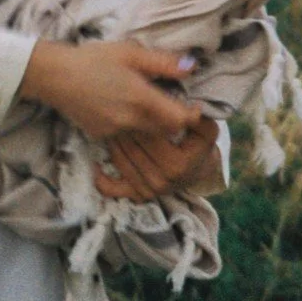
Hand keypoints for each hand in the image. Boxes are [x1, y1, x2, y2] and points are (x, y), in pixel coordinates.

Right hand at [19, 40, 202, 141]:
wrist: (54, 76)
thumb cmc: (93, 59)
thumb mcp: (130, 53)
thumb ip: (163, 62)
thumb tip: (191, 67)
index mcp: (142, 100)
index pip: (180, 120)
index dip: (192, 114)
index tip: (194, 104)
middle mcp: (131, 121)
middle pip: (166, 130)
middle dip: (173, 119)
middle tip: (171, 101)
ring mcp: (115, 131)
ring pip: (146, 134)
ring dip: (153, 123)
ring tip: (144, 102)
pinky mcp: (101, 136)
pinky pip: (126, 134)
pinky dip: (132, 125)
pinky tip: (121, 107)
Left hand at [95, 117, 221, 201]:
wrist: (199, 171)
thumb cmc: (199, 145)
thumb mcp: (206, 130)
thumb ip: (198, 119)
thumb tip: (193, 109)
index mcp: (177, 164)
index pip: (150, 136)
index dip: (140, 119)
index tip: (132, 104)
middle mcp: (161, 180)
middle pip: (133, 148)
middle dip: (123, 128)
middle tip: (115, 111)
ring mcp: (149, 190)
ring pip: (122, 162)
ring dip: (113, 143)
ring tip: (109, 126)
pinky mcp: (140, 196)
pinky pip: (115, 190)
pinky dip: (103, 180)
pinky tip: (96, 166)